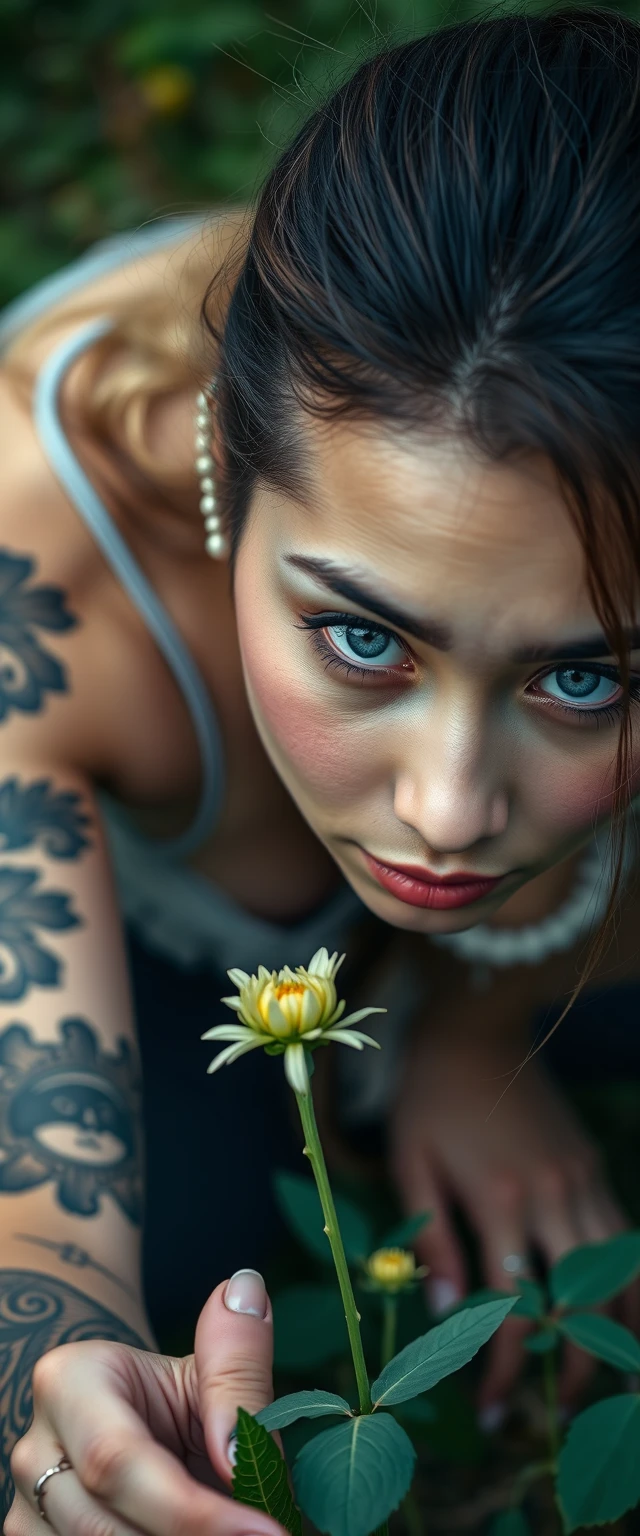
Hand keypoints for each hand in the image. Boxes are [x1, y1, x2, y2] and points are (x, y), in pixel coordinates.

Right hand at [8, 1269, 283, 1535]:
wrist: (126, 1425)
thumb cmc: (171, 1402)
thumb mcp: (206, 1378)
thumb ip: (234, 1359)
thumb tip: (247, 1293)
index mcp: (69, 1382)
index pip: (119, 1460)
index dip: (193, 1509)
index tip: (266, 1528)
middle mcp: (34, 1450)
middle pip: (105, 1526)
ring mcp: (26, 1510)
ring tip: (233, 1534)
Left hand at [389, 1027, 633, 1421]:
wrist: (475, 1027)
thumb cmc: (429, 1095)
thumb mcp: (411, 1162)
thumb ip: (430, 1239)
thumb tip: (443, 1312)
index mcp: (499, 1198)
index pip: (512, 1309)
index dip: (505, 1370)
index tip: (494, 1410)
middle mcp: (552, 1194)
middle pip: (579, 1305)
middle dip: (572, 1371)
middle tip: (554, 1416)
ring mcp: (581, 1178)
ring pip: (618, 1276)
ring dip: (618, 1337)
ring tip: (614, 1387)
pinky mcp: (592, 1165)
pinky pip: (625, 1237)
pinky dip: (633, 1286)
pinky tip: (630, 1320)